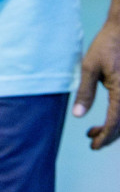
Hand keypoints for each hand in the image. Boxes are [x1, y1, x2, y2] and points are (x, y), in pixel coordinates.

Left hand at [74, 16, 119, 148]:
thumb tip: (77, 116)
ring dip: (114, 129)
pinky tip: (107, 119)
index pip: (115, 124)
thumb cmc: (107, 46)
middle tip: (91, 140)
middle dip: (108, 136)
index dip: (104, 137)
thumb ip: (85, 92)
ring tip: (94, 131)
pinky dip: (119, 118)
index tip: (92, 145)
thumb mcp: (90, 67)